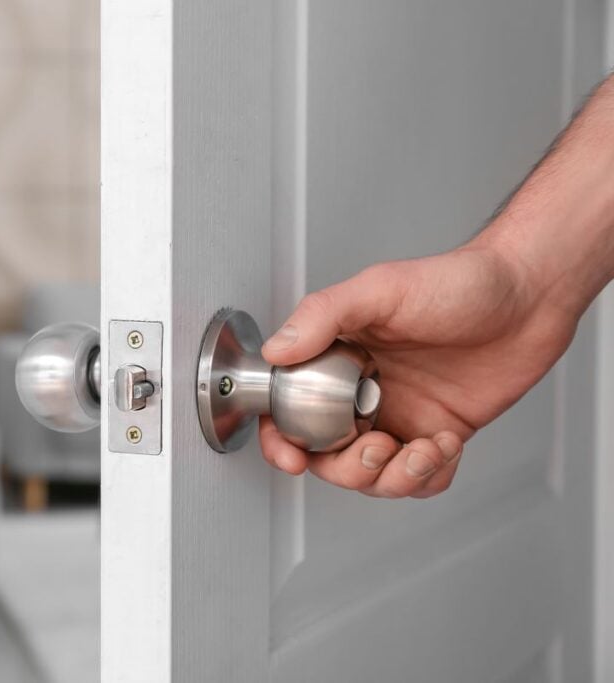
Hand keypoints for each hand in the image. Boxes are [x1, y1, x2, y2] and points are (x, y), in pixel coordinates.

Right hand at [259, 241, 580, 497]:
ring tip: (420, 449)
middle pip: (329, 457)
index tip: (293, 456)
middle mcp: (360, 391)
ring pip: (373, 476)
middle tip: (377, 446)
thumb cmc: (459, 281)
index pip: (289, 410)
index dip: (282, 440)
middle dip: (350, 467)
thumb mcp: (380, 289)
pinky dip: (430, 475)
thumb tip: (277, 350)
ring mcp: (399, 415)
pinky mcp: (437, 433)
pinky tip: (445, 443)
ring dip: (394, 476)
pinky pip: (421, 479)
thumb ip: (322, 315)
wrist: (529, 296)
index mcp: (336, 358)